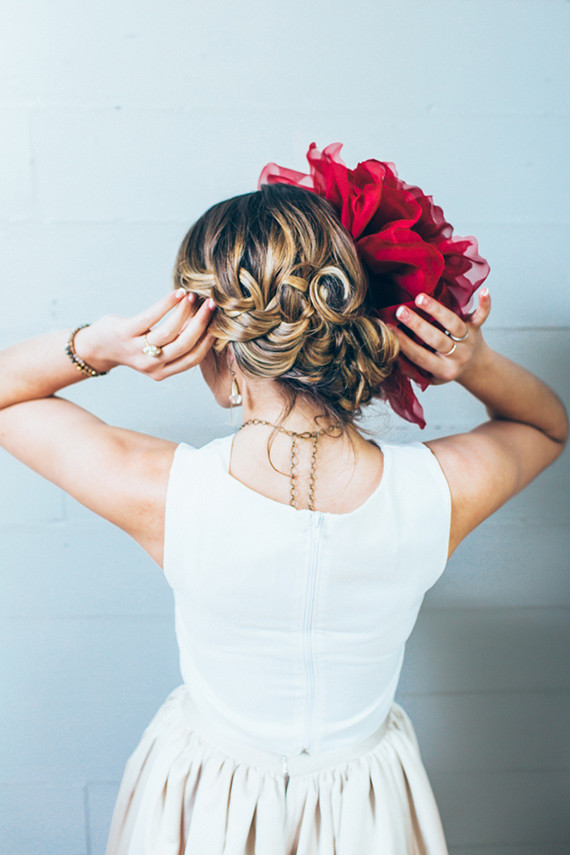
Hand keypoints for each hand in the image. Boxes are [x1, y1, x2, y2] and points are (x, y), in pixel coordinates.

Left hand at [76, 288, 216, 379]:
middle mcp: (150, 365)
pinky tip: (178, 294)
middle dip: (201, 323)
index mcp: (162, 373)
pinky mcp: (125, 332)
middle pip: (184, 345)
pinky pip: (151, 317)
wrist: (99, 347)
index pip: (193, 358)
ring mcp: (136, 349)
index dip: (208, 339)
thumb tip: (205, 322)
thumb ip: (178, 343)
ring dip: (184, 312)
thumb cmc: (134, 345)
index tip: (217, 321)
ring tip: (192, 297)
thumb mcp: (157, 352)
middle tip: (210, 305)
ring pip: (169, 332)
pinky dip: (167, 304)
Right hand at [392, 288, 491, 384]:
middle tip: (401, 311)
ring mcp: (469, 341)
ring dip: (437, 310)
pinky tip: (484, 291)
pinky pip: (482, 316)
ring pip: (454, 324)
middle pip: (437, 340)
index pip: (421, 356)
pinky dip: (485, 304)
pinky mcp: (478, 328)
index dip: (404, 344)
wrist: (476, 367)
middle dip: (418, 325)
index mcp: (444, 370)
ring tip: (420, 298)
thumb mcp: (430, 378)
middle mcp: (458, 356)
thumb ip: (412, 370)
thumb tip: (392, 357)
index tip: (389, 329)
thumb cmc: (447, 368)